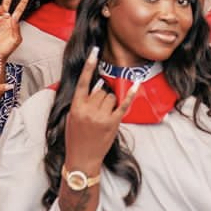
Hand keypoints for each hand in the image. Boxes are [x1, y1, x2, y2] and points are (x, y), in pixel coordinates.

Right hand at [0, 0, 29, 60]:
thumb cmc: (6, 49)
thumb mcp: (16, 40)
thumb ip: (16, 28)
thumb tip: (12, 17)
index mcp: (13, 22)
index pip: (19, 8)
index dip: (23, 0)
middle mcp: (5, 19)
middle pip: (8, 1)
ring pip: (0, 8)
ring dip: (2, 10)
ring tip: (3, 17)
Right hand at [64, 47, 138, 172]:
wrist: (82, 159)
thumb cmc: (75, 137)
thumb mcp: (72, 117)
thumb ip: (83, 100)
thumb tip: (99, 84)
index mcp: (76, 107)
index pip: (83, 81)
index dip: (89, 65)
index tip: (95, 51)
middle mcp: (89, 110)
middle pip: (101, 90)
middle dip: (101, 96)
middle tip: (97, 110)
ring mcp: (102, 117)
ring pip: (111, 96)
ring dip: (110, 102)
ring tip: (103, 116)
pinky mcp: (113, 123)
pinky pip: (124, 104)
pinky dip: (131, 94)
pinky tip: (137, 83)